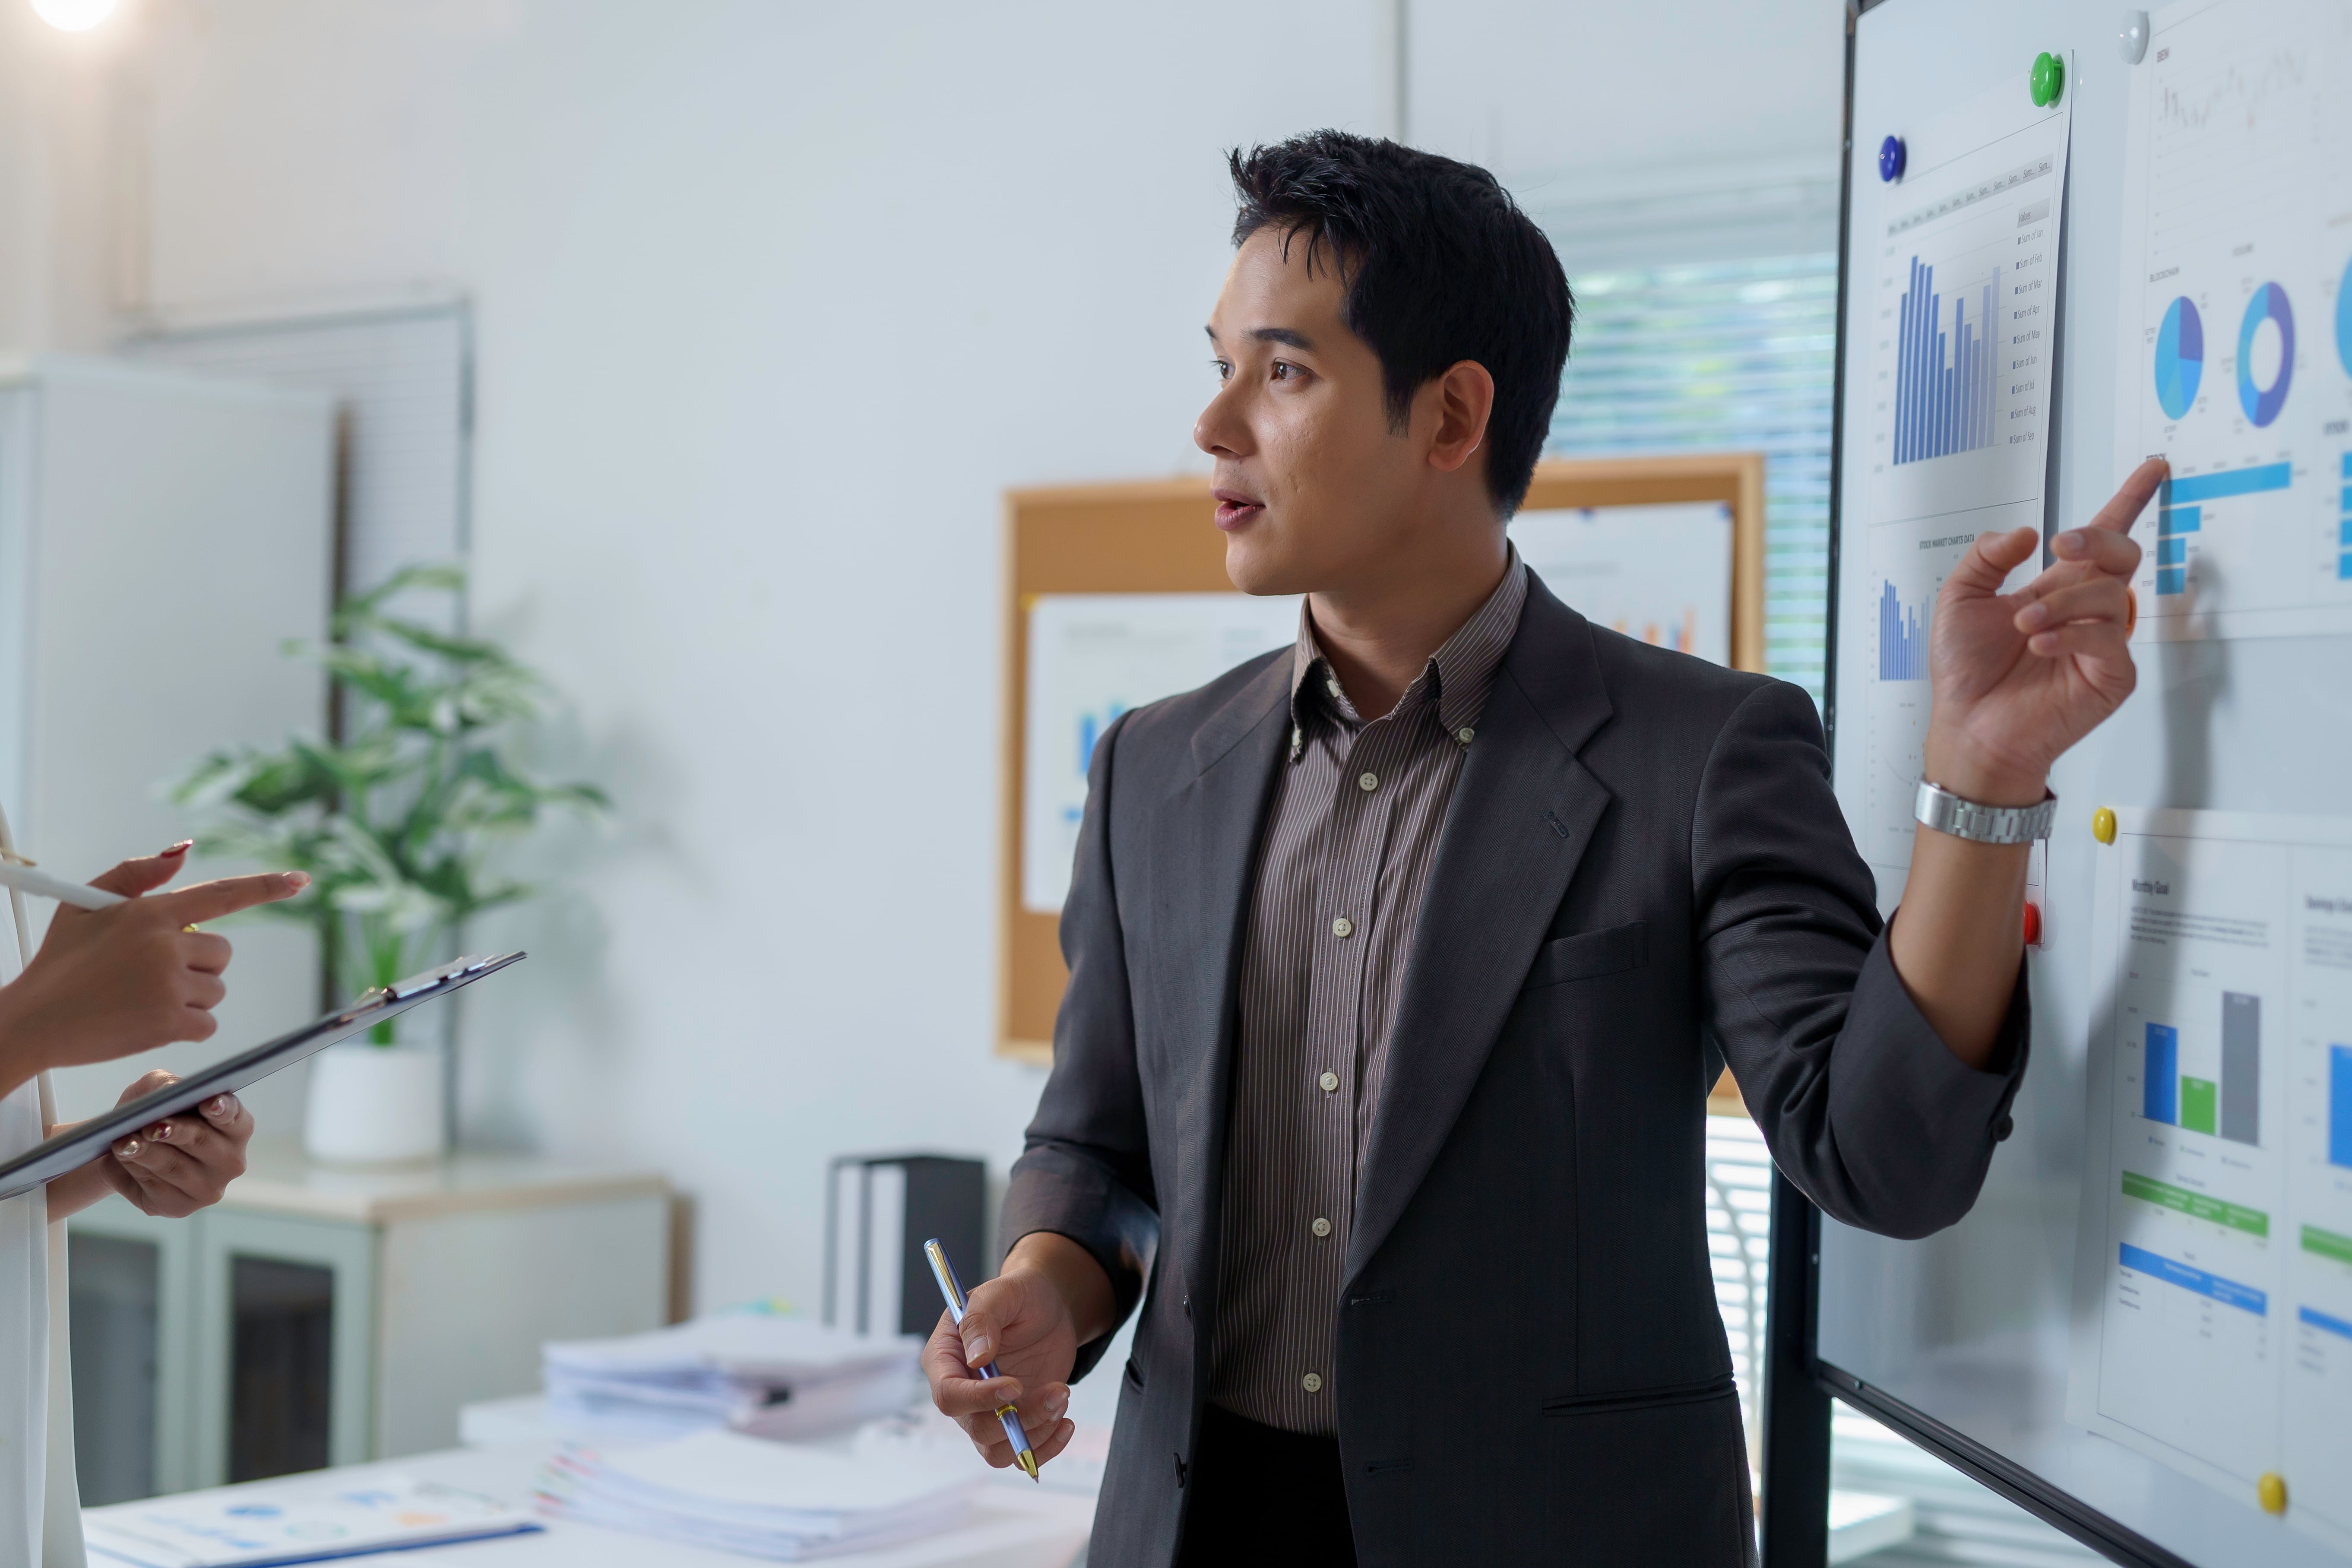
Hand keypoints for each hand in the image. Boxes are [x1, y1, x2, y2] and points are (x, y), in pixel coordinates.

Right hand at [0, 844, 307, 1094]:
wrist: (32, 1021)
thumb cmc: (59, 962)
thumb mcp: (86, 906)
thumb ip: (135, 875)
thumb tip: (184, 852)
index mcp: (150, 913)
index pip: (222, 894)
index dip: (266, 886)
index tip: (301, 880)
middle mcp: (165, 944)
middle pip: (222, 952)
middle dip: (199, 964)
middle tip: (153, 975)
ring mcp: (168, 984)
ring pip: (216, 989)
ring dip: (190, 996)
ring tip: (142, 999)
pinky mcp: (168, 1022)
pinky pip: (206, 1023)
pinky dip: (187, 1026)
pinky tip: (149, 1022)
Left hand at [45, 1077, 253, 1220]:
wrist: (126, 1150)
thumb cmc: (152, 1114)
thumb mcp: (154, 1089)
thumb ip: (164, 1083)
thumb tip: (169, 1090)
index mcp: (236, 1128)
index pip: (235, 1118)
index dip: (222, 1109)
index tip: (208, 1103)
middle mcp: (231, 1161)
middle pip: (202, 1141)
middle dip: (175, 1131)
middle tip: (152, 1126)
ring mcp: (209, 1188)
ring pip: (175, 1167)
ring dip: (146, 1153)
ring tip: (123, 1142)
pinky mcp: (181, 1207)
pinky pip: (156, 1188)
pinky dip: (135, 1170)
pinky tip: (123, 1158)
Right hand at [923, 1265, 1079, 1471]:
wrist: (1049, 1309)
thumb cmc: (1020, 1295)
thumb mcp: (1002, 1292)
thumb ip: (982, 1318)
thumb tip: (978, 1356)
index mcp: (945, 1358)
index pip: (948, 1394)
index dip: (978, 1398)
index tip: (1015, 1386)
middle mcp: (961, 1392)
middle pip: (977, 1428)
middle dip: (1020, 1418)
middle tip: (1058, 1391)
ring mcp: (987, 1412)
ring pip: (999, 1450)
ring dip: (1035, 1434)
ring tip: (1062, 1396)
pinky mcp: (1013, 1423)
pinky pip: (1020, 1455)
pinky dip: (1046, 1448)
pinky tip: (1065, 1422)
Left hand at [1923, 458, 2166, 803]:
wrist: (1969, 727)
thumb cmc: (1966, 671)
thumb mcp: (1959, 599)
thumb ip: (1987, 557)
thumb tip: (2027, 533)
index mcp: (2056, 588)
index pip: (2101, 537)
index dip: (2129, 500)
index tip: (2153, 467)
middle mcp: (2086, 610)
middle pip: (2122, 552)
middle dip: (2095, 539)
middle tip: (2059, 546)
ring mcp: (2103, 642)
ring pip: (2107, 593)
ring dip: (2060, 603)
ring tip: (2023, 626)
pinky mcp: (2112, 674)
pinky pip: (2106, 638)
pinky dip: (2070, 635)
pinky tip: (2039, 645)